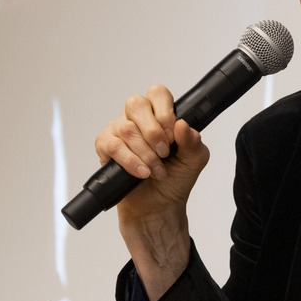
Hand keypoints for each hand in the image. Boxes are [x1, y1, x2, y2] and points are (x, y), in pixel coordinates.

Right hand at [95, 85, 210, 215]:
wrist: (159, 206)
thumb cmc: (175, 178)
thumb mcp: (194, 160)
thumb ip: (193, 142)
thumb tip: (183, 126)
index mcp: (159, 113)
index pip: (158, 94)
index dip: (165, 112)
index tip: (173, 135)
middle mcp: (137, 118)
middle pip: (137, 104)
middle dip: (154, 132)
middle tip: (165, 153)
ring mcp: (119, 130)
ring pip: (127, 128)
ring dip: (146, 153)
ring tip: (157, 170)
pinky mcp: (105, 147)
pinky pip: (113, 146)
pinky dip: (130, 161)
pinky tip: (142, 172)